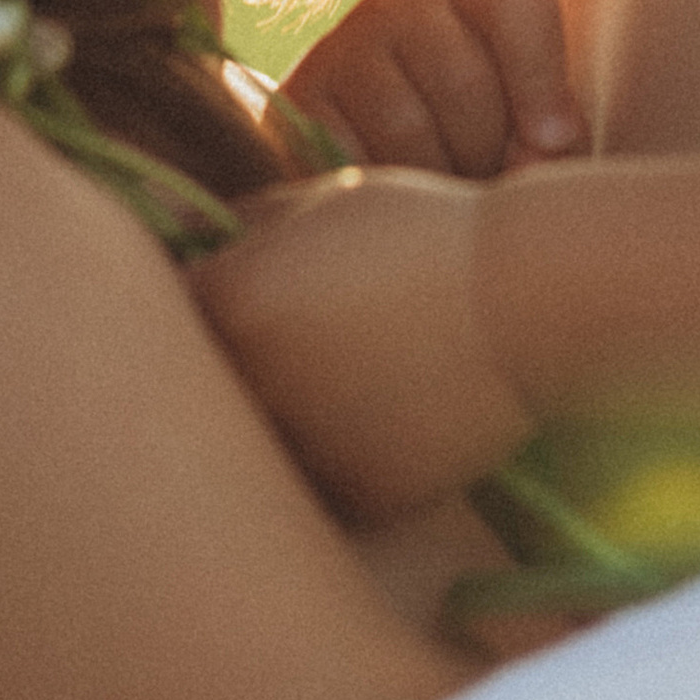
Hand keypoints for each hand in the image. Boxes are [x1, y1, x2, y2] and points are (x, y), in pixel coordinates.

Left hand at [189, 169, 533, 521]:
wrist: (529, 295)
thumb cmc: (428, 234)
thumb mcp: (330, 202)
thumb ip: (252, 225)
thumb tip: (205, 241)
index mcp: (230, 301)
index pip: (169, 321)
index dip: (203, 318)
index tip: (237, 313)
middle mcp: (249, 380)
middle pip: (208, 398)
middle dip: (237, 380)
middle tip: (292, 356)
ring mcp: (300, 445)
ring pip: (263, 453)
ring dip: (283, 431)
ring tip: (344, 388)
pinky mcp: (357, 497)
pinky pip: (323, 490)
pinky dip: (339, 466)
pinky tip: (380, 421)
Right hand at [283, 0, 585, 176]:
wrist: (374, 148)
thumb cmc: (480, 132)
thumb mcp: (529, 118)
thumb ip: (554, 133)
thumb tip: (539, 154)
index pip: (516, 5)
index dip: (542, 80)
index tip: (555, 140)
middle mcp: (402, 2)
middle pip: (465, 82)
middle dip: (488, 149)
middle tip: (485, 171)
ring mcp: (343, 47)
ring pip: (407, 128)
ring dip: (437, 176)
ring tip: (443, 180)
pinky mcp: (301, 103)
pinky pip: (353, 158)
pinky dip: (387, 190)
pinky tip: (398, 187)